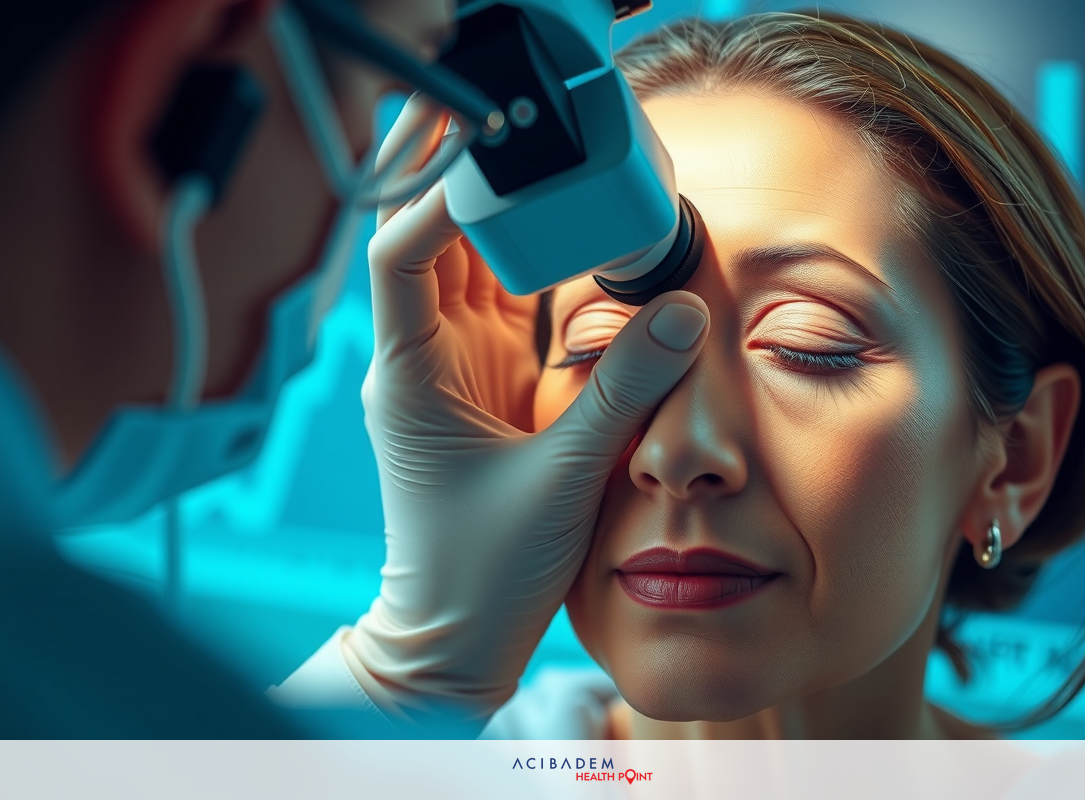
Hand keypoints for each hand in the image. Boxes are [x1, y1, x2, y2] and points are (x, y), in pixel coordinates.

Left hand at [344, 98, 710, 734]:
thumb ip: (623, 392)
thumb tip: (683, 310)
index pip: (402, 254)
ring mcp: (457, 367)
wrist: (456, 637)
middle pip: (434, 240)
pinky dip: (539, 263)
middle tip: (518, 119)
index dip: (438, 193)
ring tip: (553, 157)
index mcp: (411, 374)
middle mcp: (425, 358)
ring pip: (474, 264)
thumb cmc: (480, 573)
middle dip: (470, 180)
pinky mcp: (491, 383)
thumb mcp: (560, 478)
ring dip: (508, 214)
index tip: (494, 151)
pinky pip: (513, 303)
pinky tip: (573, 229)